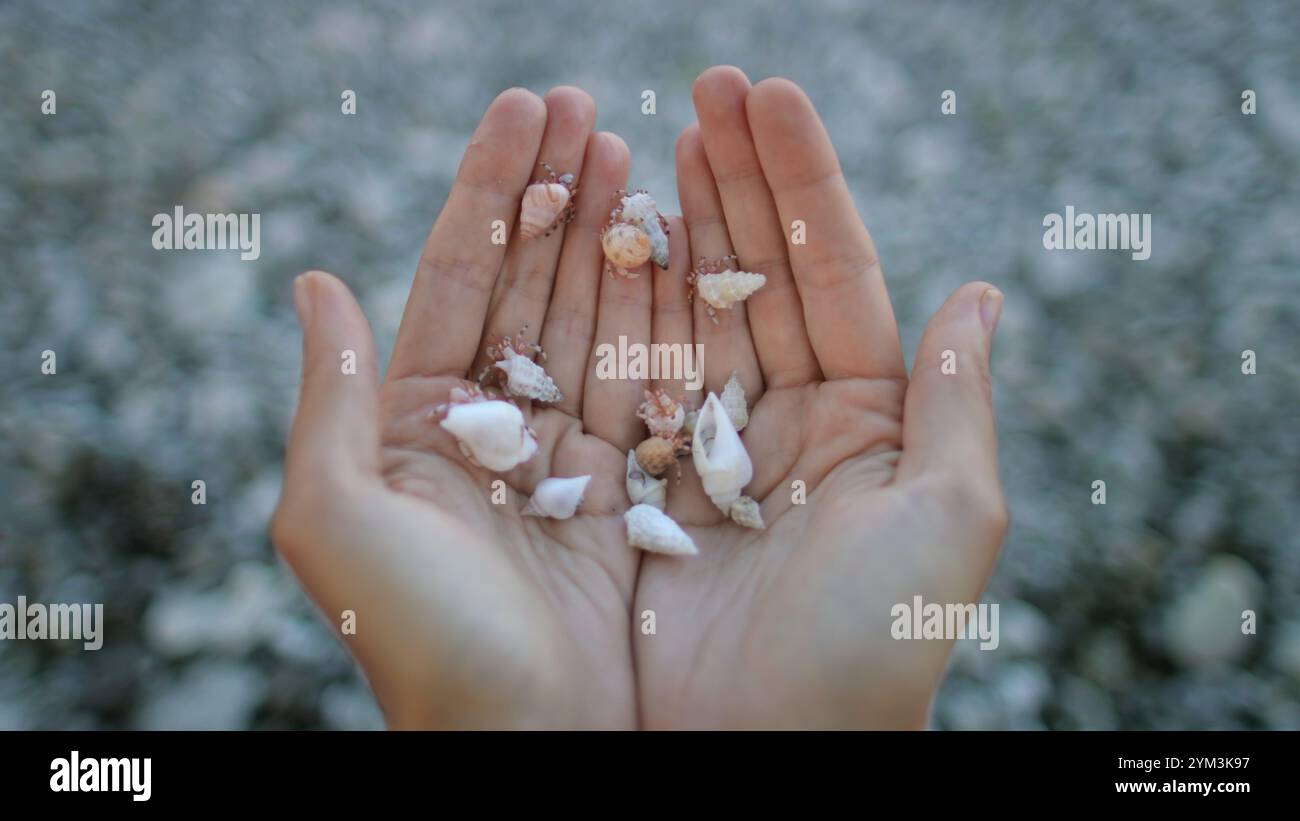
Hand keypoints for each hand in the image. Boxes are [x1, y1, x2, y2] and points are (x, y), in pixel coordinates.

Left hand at [272, 87, 654, 727]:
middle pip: (532, 284)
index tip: (527, 110)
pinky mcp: (633, 489)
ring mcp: (568, 455)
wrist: (533, 745)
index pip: (459, 278)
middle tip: (592, 108)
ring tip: (638, 151)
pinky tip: (679, 246)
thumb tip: (314, 283)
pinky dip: (664, 313)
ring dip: (615, 235)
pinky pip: (649, 381)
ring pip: (596, 320)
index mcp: (419, 427)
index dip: (491, 192)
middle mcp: (493, 432)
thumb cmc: (425, 644)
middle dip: (559, 195)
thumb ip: (329, 400)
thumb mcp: (338, 521)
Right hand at [633, 68, 1008, 727]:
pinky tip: (601, 231)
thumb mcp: (945, 528)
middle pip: (757, 275)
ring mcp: (704, 451)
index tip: (766, 96)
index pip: (833, 275)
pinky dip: (607, 302)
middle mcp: (786, 428)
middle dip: (734, 179)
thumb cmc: (862, 658)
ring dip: (669, 221)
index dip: (802, 183)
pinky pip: (619, 374)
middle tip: (704, 86)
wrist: (749, 763)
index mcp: (866, 427)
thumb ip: (960, 407)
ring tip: (648, 132)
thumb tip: (982, 295)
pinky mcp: (631, 485)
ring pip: (684, 309)